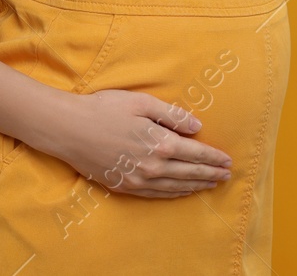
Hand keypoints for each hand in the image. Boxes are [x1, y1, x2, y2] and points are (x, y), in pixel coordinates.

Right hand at [40, 89, 232, 197]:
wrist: (69, 129)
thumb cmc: (104, 109)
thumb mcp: (141, 102)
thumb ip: (172, 115)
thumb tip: (197, 127)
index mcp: (160, 143)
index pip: (196, 153)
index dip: (214, 157)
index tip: (228, 160)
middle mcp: (153, 166)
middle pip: (190, 173)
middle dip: (211, 174)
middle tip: (227, 175)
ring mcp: (138, 180)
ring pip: (175, 187)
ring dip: (196, 186)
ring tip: (211, 184)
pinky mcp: (124, 187)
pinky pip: (156, 194)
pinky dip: (174, 194)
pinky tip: (181, 191)